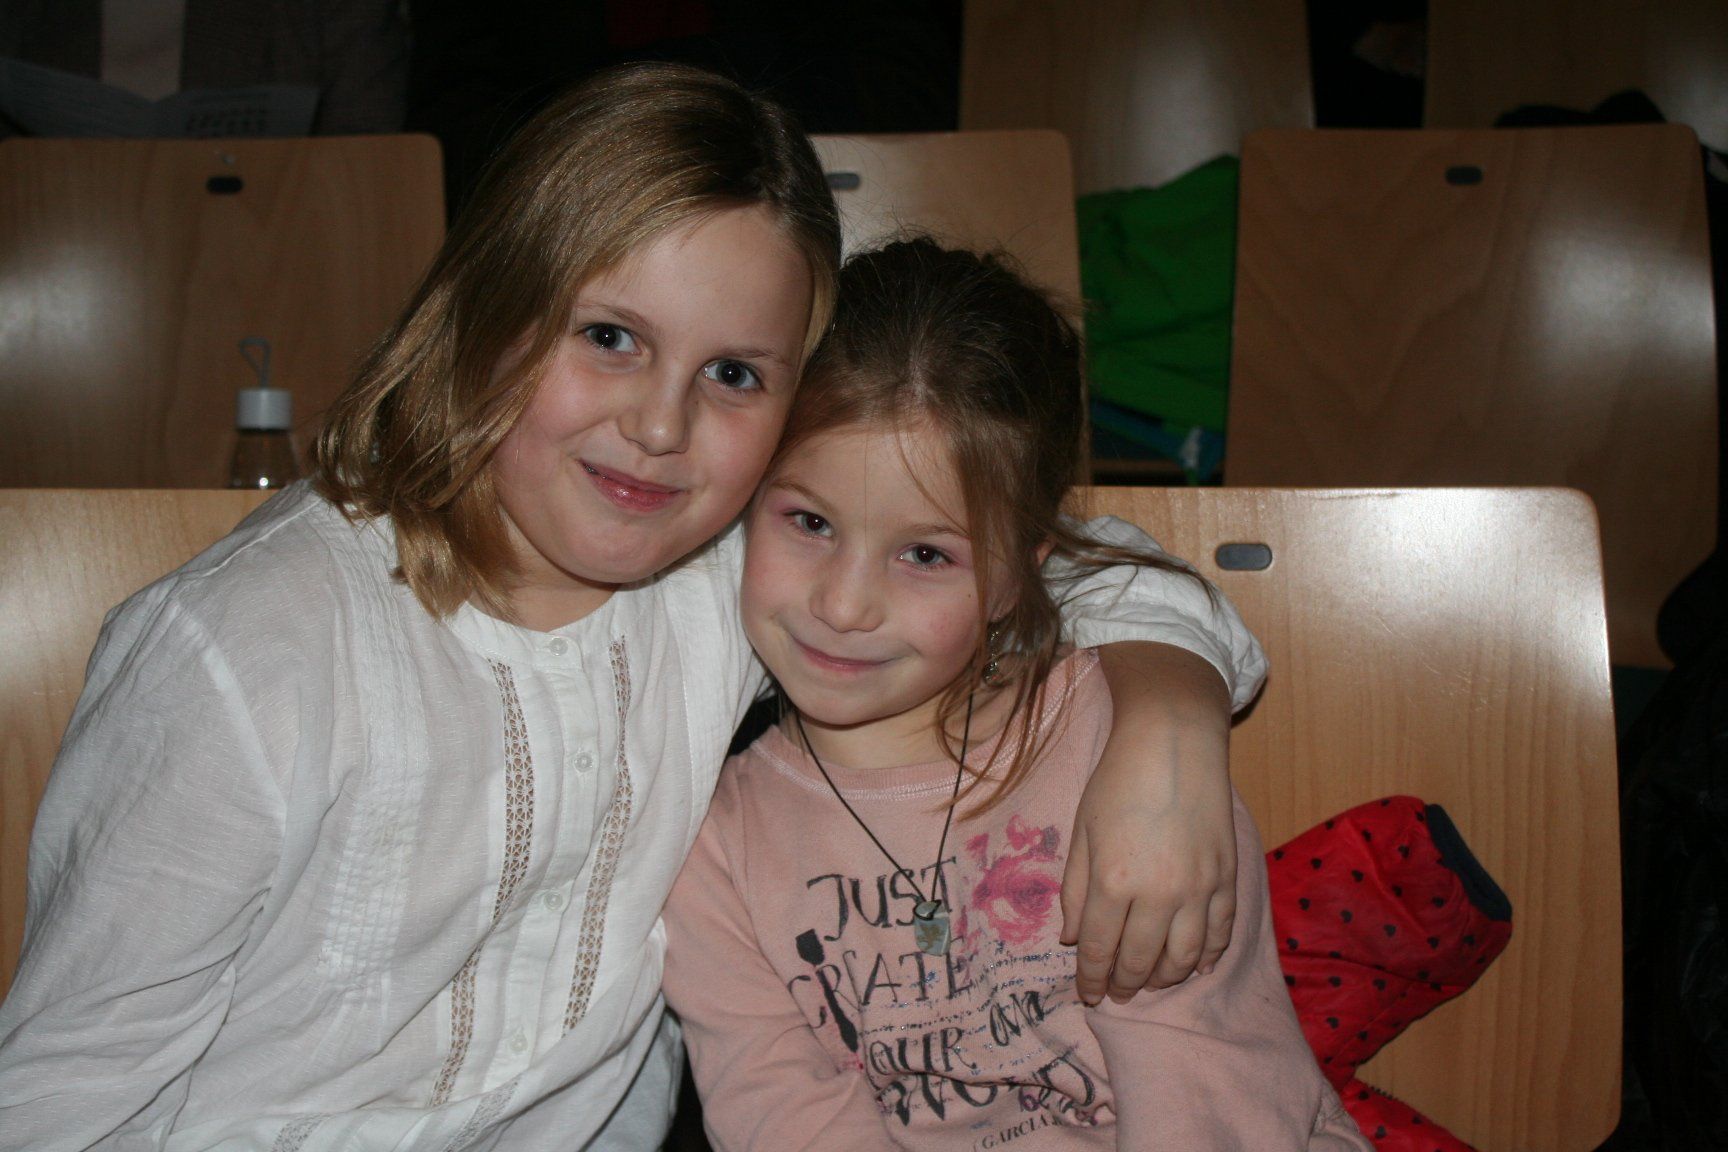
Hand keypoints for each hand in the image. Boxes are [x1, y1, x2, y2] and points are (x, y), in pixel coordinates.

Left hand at [1062, 643, 1236, 1002]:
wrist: (1174, 743)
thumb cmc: (1117, 781)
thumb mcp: (1083, 831)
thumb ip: (1076, 890)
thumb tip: (1073, 939)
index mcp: (1115, 881)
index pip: (1100, 949)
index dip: (1091, 977)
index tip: (1087, 993)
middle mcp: (1160, 894)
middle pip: (1141, 960)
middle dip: (1125, 984)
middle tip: (1116, 994)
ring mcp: (1200, 888)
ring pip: (1185, 956)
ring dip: (1165, 977)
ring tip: (1149, 982)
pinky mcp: (1227, 877)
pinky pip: (1221, 932)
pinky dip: (1209, 956)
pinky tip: (1197, 966)